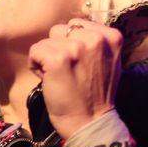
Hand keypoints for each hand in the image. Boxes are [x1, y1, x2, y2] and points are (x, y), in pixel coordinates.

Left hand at [28, 18, 122, 138]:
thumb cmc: (95, 96)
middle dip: (59, 48)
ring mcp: (76, 47)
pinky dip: (36, 66)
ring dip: (47, 56)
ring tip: (59, 76)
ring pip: (47, 40)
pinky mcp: (58, 58)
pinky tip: (48, 80)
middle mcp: (96, 38)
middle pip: (61, 29)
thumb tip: (73, 31)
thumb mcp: (108, 61)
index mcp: (112, 36)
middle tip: (68, 71)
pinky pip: (35, 51)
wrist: (89, 122)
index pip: (78, 24)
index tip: (79, 64)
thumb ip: (95, 43)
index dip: (72, 44)